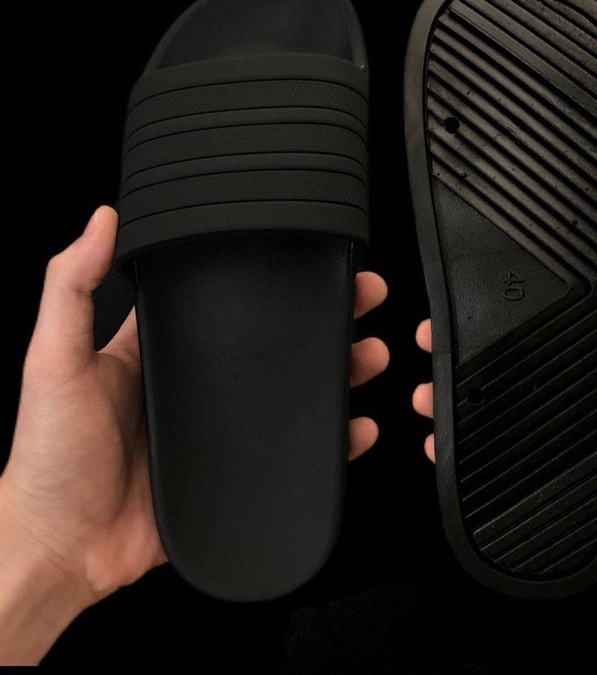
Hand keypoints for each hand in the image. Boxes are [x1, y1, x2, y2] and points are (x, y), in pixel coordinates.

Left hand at [0, 206, 387, 663]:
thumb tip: (99, 221)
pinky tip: (357, 428)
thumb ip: (71, 290)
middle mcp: (196, 386)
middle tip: (358, 299)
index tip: (300, 255)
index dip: (263, 277)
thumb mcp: (54, 363)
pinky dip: (330, 442)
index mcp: (159, 351)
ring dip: (335, 373)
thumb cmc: (49, 461)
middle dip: (319, 320)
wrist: (63, 552)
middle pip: (270, 345)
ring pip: (291, 395)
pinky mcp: (234, 473)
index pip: (221, 301)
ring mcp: (220, 430)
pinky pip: (292, 452)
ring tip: (370, 354)